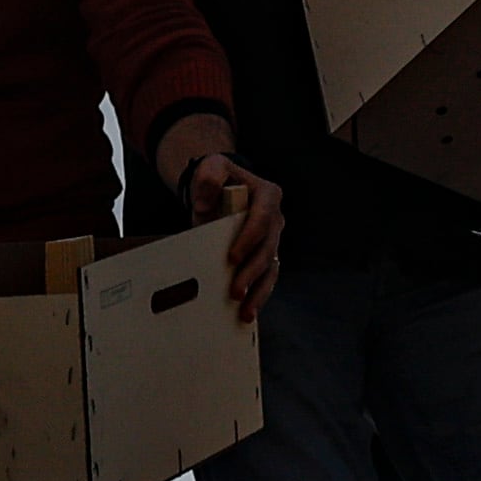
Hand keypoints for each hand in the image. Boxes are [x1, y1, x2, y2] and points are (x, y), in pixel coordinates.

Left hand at [178, 152, 284, 322]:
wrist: (218, 190)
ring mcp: (272, 239)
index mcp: (268, 195)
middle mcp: (275, 219)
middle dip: (252, 273)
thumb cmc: (216, 179)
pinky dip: (258, 296)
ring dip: (259, 292)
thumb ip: (209, 176)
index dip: (249, 240)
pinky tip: (247, 314)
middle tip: (236, 291)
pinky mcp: (264, 256)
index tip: (232, 258)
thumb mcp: (211, 167)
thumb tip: (205, 203)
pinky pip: (265, 278)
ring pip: (270, 269)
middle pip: (267, 249)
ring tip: (245, 312)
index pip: (262, 220)